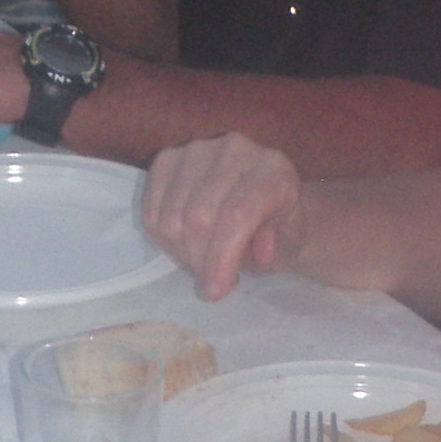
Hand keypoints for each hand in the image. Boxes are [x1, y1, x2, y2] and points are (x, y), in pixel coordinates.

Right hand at [139, 133, 303, 299]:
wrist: (265, 201)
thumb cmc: (278, 228)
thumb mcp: (289, 245)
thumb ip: (278, 250)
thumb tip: (261, 253)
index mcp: (272, 170)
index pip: (237, 214)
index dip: (222, 257)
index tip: (215, 291)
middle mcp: (234, 150)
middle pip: (198, 218)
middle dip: (201, 261)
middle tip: (214, 278)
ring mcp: (197, 150)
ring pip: (170, 218)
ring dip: (182, 253)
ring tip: (203, 259)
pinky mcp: (168, 159)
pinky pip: (151, 211)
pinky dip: (163, 240)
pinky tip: (185, 244)